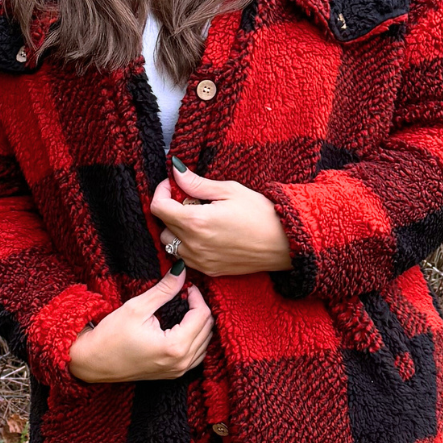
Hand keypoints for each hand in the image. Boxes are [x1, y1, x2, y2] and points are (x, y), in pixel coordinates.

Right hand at [68, 263, 212, 382]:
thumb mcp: (137, 307)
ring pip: (205, 343)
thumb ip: (164, 290)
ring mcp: (178, 371)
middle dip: (199, 308)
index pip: (202, 315)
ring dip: (200, 324)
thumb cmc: (110, 336)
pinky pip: (196, 356)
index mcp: (175, 346)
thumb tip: (181, 271)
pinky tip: (184, 328)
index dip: (197, 296)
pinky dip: (196, 340)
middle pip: (207, 329)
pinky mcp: (172, 374)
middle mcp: (181, 362)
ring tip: (184, 309)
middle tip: (185, 294)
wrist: (92, 361)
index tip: (186, 286)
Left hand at [150, 159, 292, 276]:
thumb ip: (197, 183)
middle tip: (192, 199)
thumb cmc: (261, 214)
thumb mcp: (229, 190)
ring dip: (177, 230)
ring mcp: (200, 261)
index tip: (172, 185)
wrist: (284, 244)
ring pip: (171, 244)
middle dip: (171, 209)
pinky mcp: (209, 270)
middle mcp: (193, 245)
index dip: (161, 191)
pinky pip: (185, 258)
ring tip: (199, 219)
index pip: (158, 207)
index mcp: (195, 222)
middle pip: (162, 226)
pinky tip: (207, 235)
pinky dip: (188, 245)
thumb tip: (176, 172)